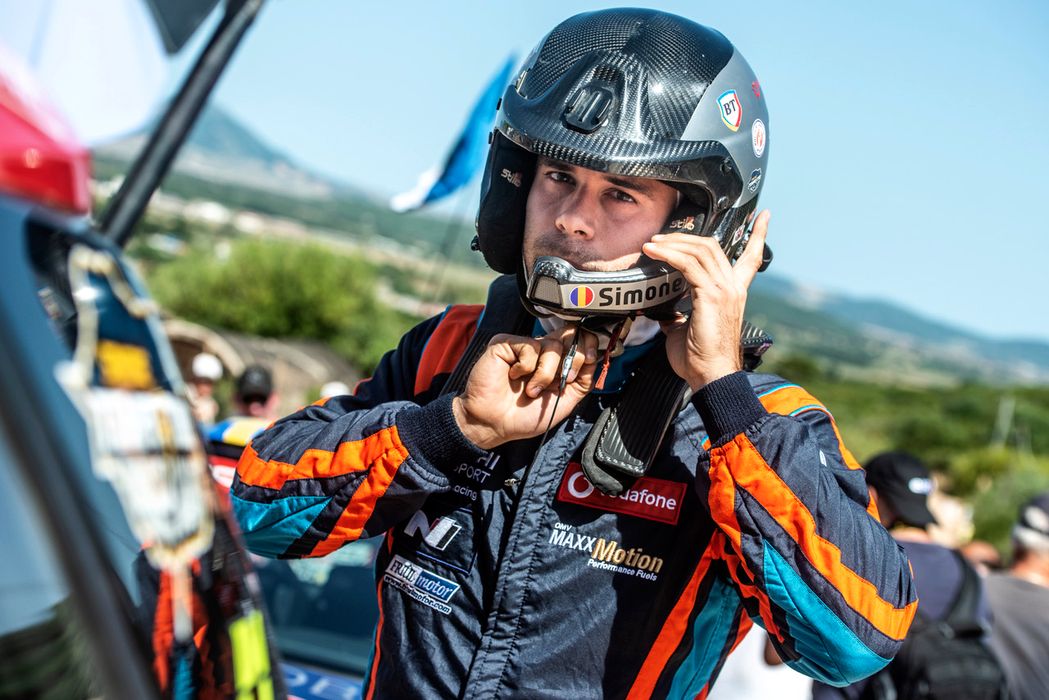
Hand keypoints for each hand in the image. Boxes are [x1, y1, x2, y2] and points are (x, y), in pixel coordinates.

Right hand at [452, 326, 597, 449]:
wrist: (494, 425)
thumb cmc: (523, 417)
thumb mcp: (564, 402)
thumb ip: (582, 381)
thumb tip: (596, 359)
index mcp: (556, 363)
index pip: (579, 340)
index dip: (588, 346)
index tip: (588, 360)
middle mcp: (541, 351)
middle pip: (570, 335)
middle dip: (573, 361)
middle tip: (560, 381)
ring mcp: (523, 346)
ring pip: (552, 345)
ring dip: (545, 374)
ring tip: (531, 390)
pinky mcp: (505, 344)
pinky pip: (529, 347)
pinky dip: (526, 368)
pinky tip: (514, 376)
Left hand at [642, 210, 769, 389]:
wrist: (711, 377)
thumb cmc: (700, 359)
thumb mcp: (687, 330)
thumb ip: (679, 315)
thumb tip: (664, 311)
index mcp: (734, 293)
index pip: (752, 257)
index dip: (758, 234)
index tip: (763, 216)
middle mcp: (733, 287)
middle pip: (713, 246)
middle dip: (685, 237)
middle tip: (661, 238)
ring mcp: (725, 289)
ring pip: (700, 250)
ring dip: (673, 243)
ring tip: (652, 244)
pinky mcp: (711, 295)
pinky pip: (688, 264)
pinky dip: (669, 254)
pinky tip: (653, 253)